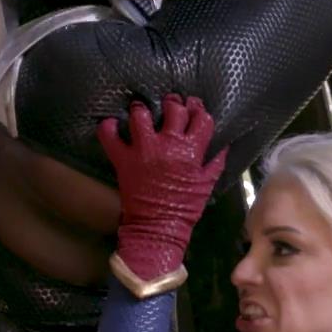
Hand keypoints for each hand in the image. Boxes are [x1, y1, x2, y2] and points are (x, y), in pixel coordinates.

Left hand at [97, 94, 227, 282]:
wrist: (158, 227)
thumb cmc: (185, 207)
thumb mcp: (207, 184)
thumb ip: (215, 161)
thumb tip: (223, 144)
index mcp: (191, 151)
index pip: (201, 118)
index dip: (199, 110)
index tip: (194, 108)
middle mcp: (168, 145)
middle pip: (173, 109)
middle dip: (173, 103)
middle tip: (169, 105)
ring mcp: (143, 150)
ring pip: (140, 114)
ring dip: (141, 110)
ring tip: (142, 112)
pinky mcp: (122, 158)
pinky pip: (109, 135)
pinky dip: (108, 127)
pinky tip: (112, 124)